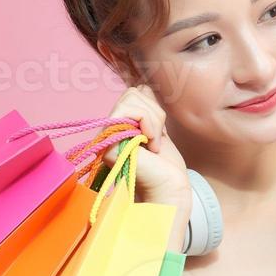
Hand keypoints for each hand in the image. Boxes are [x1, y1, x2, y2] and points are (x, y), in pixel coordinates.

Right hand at [101, 84, 192, 210]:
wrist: (169, 190)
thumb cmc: (166, 166)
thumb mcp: (158, 129)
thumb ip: (148, 109)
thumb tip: (143, 86)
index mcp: (120, 125)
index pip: (134, 93)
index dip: (152, 107)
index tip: (158, 133)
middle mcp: (110, 129)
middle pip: (132, 92)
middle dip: (153, 112)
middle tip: (156, 138)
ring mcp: (107, 135)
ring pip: (131, 98)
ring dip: (152, 120)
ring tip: (153, 144)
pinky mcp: (109, 141)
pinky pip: (131, 112)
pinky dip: (149, 125)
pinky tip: (150, 146)